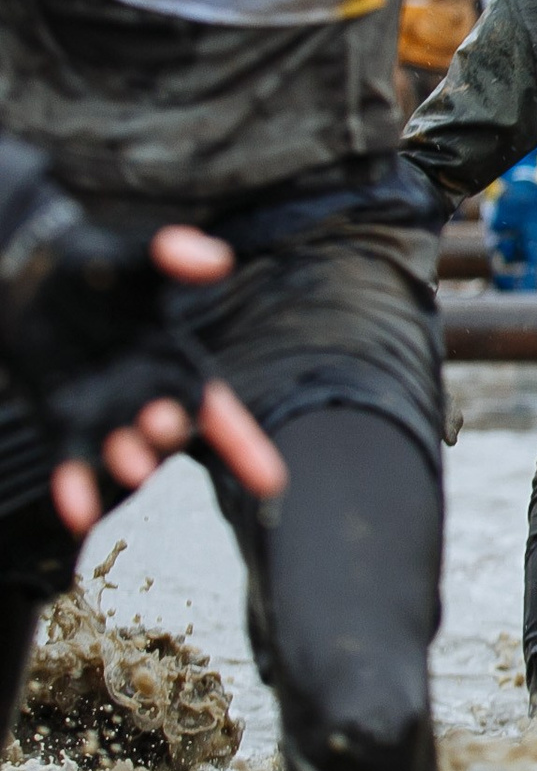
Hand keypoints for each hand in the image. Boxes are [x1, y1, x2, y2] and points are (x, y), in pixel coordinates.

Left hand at [0, 223, 286, 533]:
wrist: (31, 282)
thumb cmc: (96, 271)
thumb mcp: (135, 258)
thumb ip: (173, 255)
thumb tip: (214, 256)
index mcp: (178, 369)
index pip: (220, 415)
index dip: (246, 448)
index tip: (272, 483)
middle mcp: (148, 401)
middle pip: (171, 431)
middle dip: (171, 434)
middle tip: (164, 424)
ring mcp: (105, 418)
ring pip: (124, 454)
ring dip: (130, 465)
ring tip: (133, 467)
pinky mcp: (63, 425)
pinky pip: (71, 465)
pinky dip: (76, 491)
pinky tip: (78, 516)